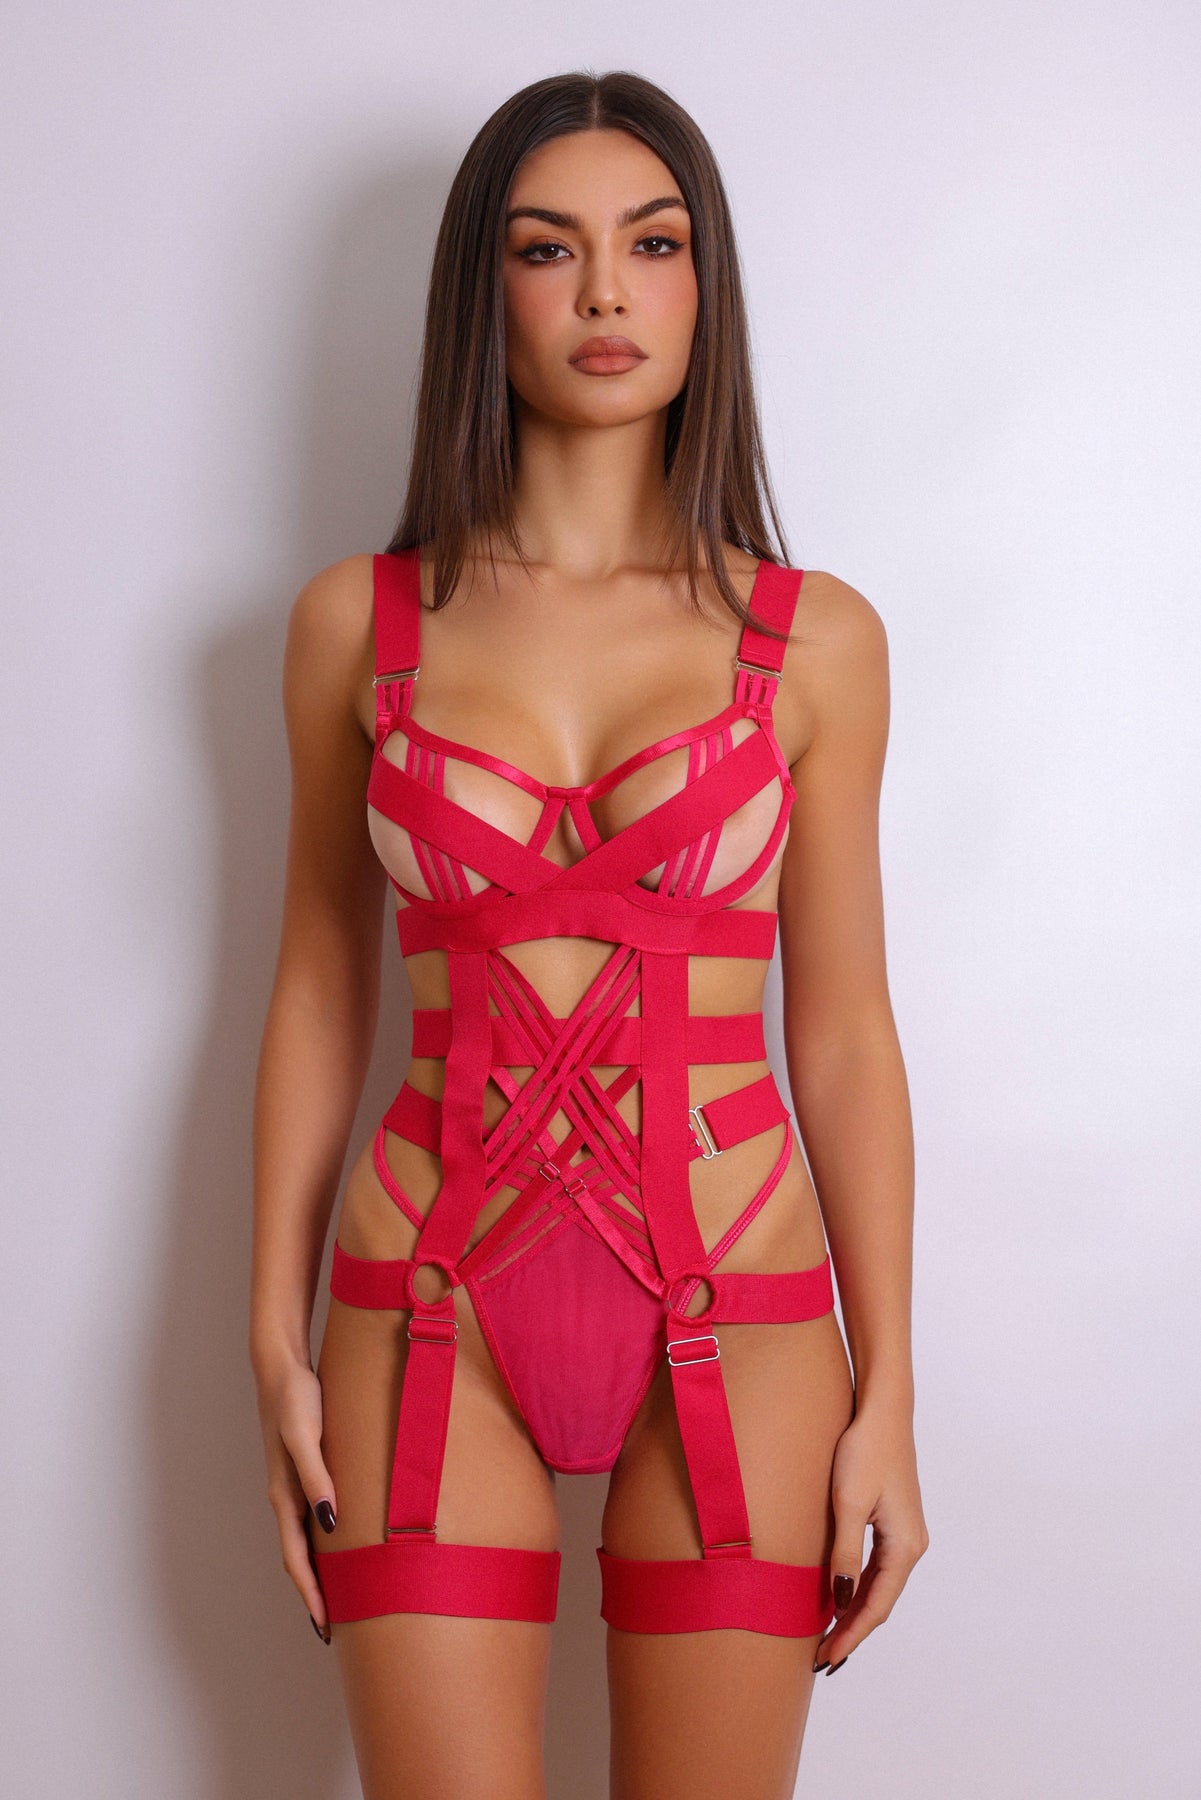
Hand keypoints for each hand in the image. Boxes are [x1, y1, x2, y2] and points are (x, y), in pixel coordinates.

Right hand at [254, 1352, 338, 1639]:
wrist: (281, 1368)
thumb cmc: (295, 1400)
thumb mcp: (306, 1438)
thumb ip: (317, 1478)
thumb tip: (331, 1523)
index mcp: (283, 1495)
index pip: (296, 1558)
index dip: (311, 1593)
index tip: (324, 1626)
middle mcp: (285, 1497)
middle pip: (298, 1558)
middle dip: (313, 1594)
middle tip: (333, 1629)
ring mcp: (292, 1486)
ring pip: (303, 1542)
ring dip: (317, 1572)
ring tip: (337, 1599)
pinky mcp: (302, 1472)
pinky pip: (310, 1519)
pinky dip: (321, 1544)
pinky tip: (338, 1546)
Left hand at [813, 1399, 928, 1670]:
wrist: (883, 1411)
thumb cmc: (865, 1451)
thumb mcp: (848, 1503)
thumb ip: (845, 1554)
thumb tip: (841, 1600)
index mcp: (905, 1547)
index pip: (876, 1606)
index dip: (851, 1635)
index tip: (826, 1658)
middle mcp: (912, 1546)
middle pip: (880, 1601)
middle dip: (852, 1630)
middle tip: (821, 1657)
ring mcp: (906, 1534)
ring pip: (879, 1586)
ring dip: (855, 1611)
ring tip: (828, 1635)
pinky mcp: (895, 1521)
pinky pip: (878, 1567)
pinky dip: (859, 1587)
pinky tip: (841, 1595)